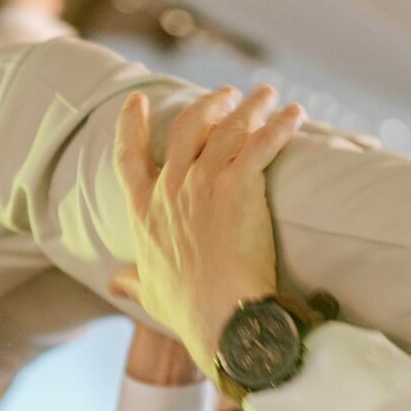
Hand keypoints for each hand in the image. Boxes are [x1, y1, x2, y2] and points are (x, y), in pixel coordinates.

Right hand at [111, 85, 305, 376]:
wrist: (219, 315)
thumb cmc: (186, 310)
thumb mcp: (148, 292)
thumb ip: (132, 280)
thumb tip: (115, 283)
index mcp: (144, 212)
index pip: (128, 157)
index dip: (130, 125)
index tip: (136, 100)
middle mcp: (170, 188)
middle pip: (185, 128)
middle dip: (207, 105)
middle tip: (226, 96)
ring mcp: (203, 182)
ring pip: (227, 127)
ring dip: (250, 107)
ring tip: (266, 95)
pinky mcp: (238, 185)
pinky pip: (262, 143)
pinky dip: (281, 125)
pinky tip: (296, 115)